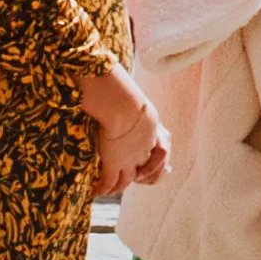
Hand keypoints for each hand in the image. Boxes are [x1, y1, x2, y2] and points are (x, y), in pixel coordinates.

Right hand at [79, 61, 166, 196]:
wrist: (120, 102)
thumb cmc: (122, 89)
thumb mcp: (131, 90)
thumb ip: (123, 87)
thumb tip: (108, 68)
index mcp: (152, 129)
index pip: (161, 149)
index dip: (160, 160)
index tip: (166, 166)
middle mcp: (144, 148)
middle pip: (148, 171)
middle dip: (144, 177)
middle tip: (141, 181)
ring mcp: (129, 158)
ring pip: (126, 181)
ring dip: (117, 187)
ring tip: (107, 189)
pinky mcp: (113, 164)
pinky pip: (108, 183)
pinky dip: (101, 189)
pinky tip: (94, 191)